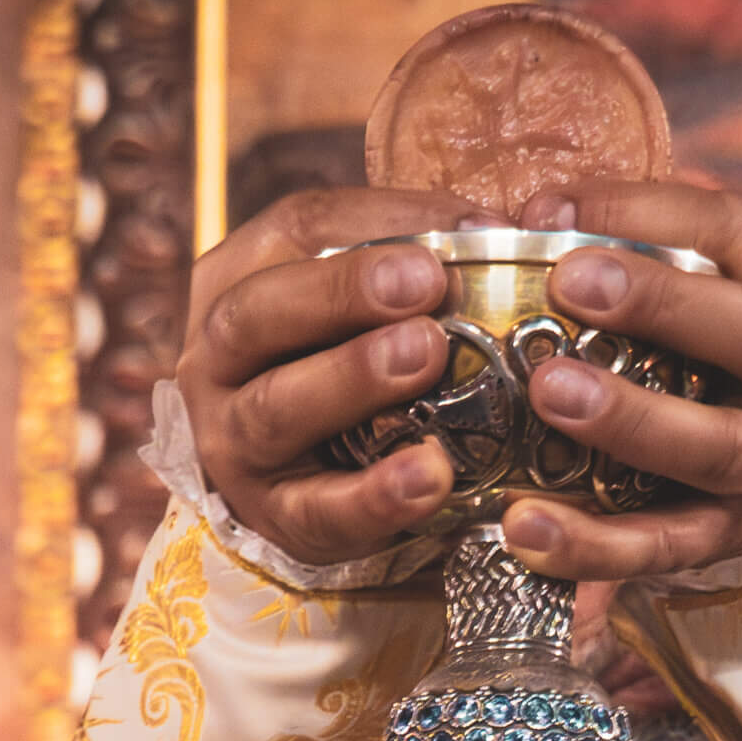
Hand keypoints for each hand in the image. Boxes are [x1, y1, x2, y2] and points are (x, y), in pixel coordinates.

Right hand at [177, 187, 487, 562]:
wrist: (310, 488)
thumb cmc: (349, 368)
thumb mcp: (371, 306)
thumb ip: (431, 261)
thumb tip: (526, 222)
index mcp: (240, 280)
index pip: (296, 228)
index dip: (378, 222)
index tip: (465, 226)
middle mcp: (215, 360)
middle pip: (258, 313)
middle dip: (342, 292)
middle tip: (427, 283)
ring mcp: (232, 443)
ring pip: (275, 407)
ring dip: (351, 378)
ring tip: (427, 357)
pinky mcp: (273, 517)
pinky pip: (320, 509)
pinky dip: (376, 494)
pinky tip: (433, 473)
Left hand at [497, 182, 741, 580]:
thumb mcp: (734, 280)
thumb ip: (654, 241)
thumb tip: (539, 213)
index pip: (734, 233)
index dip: (643, 212)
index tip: (551, 212)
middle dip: (661, 304)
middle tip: (569, 282)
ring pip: (712, 447)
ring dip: (629, 421)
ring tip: (548, 394)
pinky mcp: (732, 536)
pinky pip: (664, 546)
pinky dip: (593, 545)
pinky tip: (523, 528)